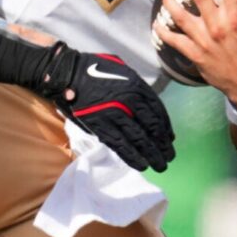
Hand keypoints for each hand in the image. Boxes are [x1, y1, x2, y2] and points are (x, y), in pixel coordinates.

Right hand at [35, 45, 174, 171]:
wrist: (68, 74)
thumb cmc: (95, 70)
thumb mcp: (123, 70)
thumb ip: (137, 87)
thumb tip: (147, 108)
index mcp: (137, 86)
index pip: (158, 112)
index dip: (166, 129)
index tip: (169, 140)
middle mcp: (130, 101)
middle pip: (153, 129)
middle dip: (162, 146)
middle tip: (169, 158)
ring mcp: (115, 115)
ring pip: (139, 140)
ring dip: (152, 155)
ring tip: (159, 166)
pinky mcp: (100, 127)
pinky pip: (120, 145)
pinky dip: (132, 157)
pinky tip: (141, 165)